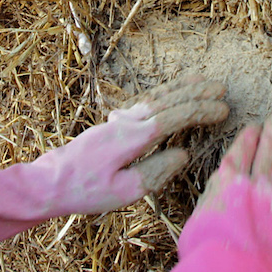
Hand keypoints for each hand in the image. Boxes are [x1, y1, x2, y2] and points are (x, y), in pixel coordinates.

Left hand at [0, 75, 227, 270]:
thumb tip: (183, 155)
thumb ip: (156, 172)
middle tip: (221, 88)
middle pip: (167, 100)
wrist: (48, 182)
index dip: (200, 111)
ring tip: (201, 79)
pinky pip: (143, 103)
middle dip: (195, 93)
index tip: (223, 109)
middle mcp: (126, 122)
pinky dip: (161, 95)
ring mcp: (117, 121)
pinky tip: (168, 94)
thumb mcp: (124, 191)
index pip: (174, 118)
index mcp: (132, 137)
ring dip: (180, 88)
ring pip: (155, 98)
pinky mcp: (112, 125)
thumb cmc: (84, 191)